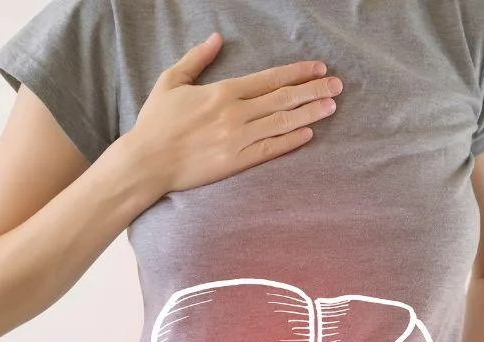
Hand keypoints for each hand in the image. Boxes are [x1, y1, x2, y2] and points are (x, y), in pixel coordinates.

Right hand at [123, 32, 342, 193]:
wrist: (146, 161)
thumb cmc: (156, 122)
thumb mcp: (171, 81)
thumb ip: (197, 59)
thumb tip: (216, 38)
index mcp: (222, 91)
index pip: (269, 78)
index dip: (297, 72)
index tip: (318, 69)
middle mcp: (235, 113)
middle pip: (283, 98)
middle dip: (313, 90)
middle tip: (337, 85)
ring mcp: (238, 139)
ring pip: (282, 122)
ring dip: (310, 113)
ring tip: (331, 106)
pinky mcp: (236, 162)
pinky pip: (270, 150)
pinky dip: (291, 141)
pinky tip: (308, 134)